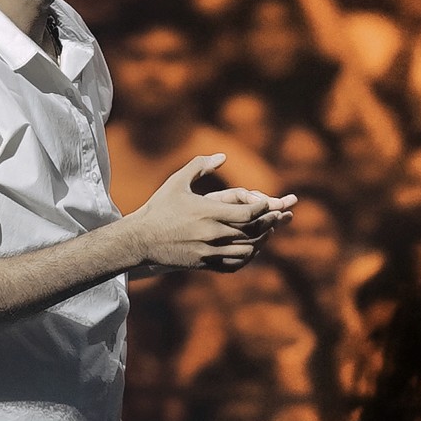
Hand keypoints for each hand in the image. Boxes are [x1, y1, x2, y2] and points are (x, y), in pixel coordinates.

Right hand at [127, 154, 292, 272]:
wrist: (140, 240)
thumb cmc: (159, 208)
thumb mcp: (177, 182)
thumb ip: (200, 166)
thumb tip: (222, 156)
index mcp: (208, 212)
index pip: (248, 213)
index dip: (264, 208)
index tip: (270, 202)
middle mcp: (212, 233)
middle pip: (252, 231)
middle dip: (270, 222)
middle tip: (280, 216)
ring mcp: (209, 251)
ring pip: (247, 250)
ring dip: (261, 240)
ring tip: (268, 231)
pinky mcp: (204, 264)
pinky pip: (234, 264)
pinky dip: (248, 257)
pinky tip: (251, 248)